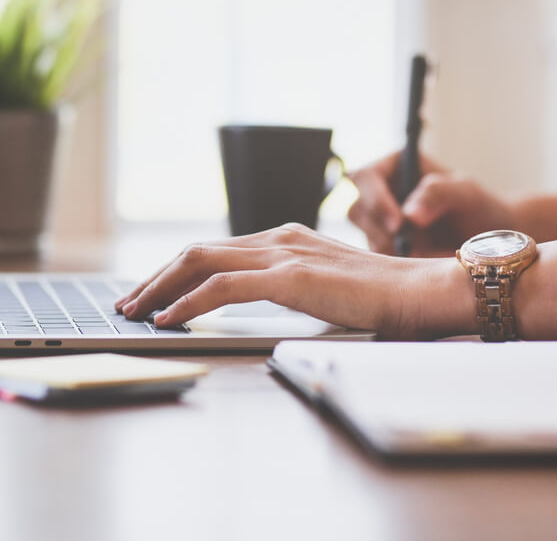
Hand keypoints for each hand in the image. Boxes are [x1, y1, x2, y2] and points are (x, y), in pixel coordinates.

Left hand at [113, 223, 464, 338]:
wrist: (429, 292)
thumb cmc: (387, 300)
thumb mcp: (328, 290)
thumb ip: (294, 290)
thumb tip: (259, 308)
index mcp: (287, 240)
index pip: (215, 251)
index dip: (174, 272)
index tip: (149, 294)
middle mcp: (279, 238)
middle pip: (197, 252)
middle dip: (154, 278)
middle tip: (126, 303)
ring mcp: (284, 254)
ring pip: (200, 263)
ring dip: (159, 288)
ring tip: (134, 311)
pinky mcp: (291, 277)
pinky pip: (222, 288)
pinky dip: (187, 302)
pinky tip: (167, 319)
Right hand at [346, 151, 517, 256]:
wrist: (487, 243)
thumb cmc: (479, 207)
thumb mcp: (466, 192)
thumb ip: (439, 193)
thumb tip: (410, 214)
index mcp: (395, 167)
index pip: (366, 177)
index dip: (375, 199)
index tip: (399, 224)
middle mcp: (381, 192)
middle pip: (357, 209)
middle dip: (380, 231)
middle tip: (408, 247)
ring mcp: (380, 222)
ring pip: (364, 236)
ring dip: (389, 249)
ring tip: (423, 254)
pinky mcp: (383, 246)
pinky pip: (376, 258)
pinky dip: (394, 265)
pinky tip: (420, 262)